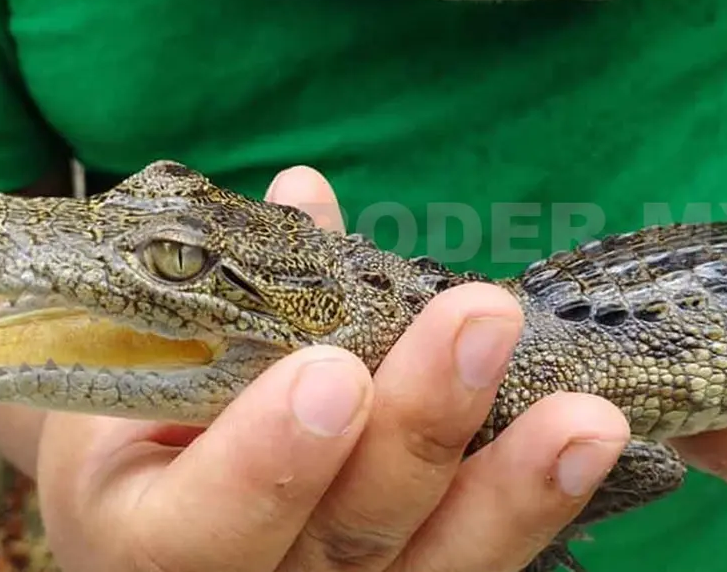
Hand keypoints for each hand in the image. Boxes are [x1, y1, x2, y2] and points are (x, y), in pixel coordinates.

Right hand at [34, 165, 629, 571]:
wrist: (157, 495)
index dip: (265, 463)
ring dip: (511, 491)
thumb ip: (229, 293)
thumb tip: (305, 194)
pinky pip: (471, 564)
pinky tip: (584, 446)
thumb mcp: (150, 360)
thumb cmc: (141, 418)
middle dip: (418, 435)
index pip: (198, 529)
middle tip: (479, 322)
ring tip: (585, 414)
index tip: (330, 371)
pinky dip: (531, 506)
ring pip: (430, 571)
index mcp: (144, 537)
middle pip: (341, 547)